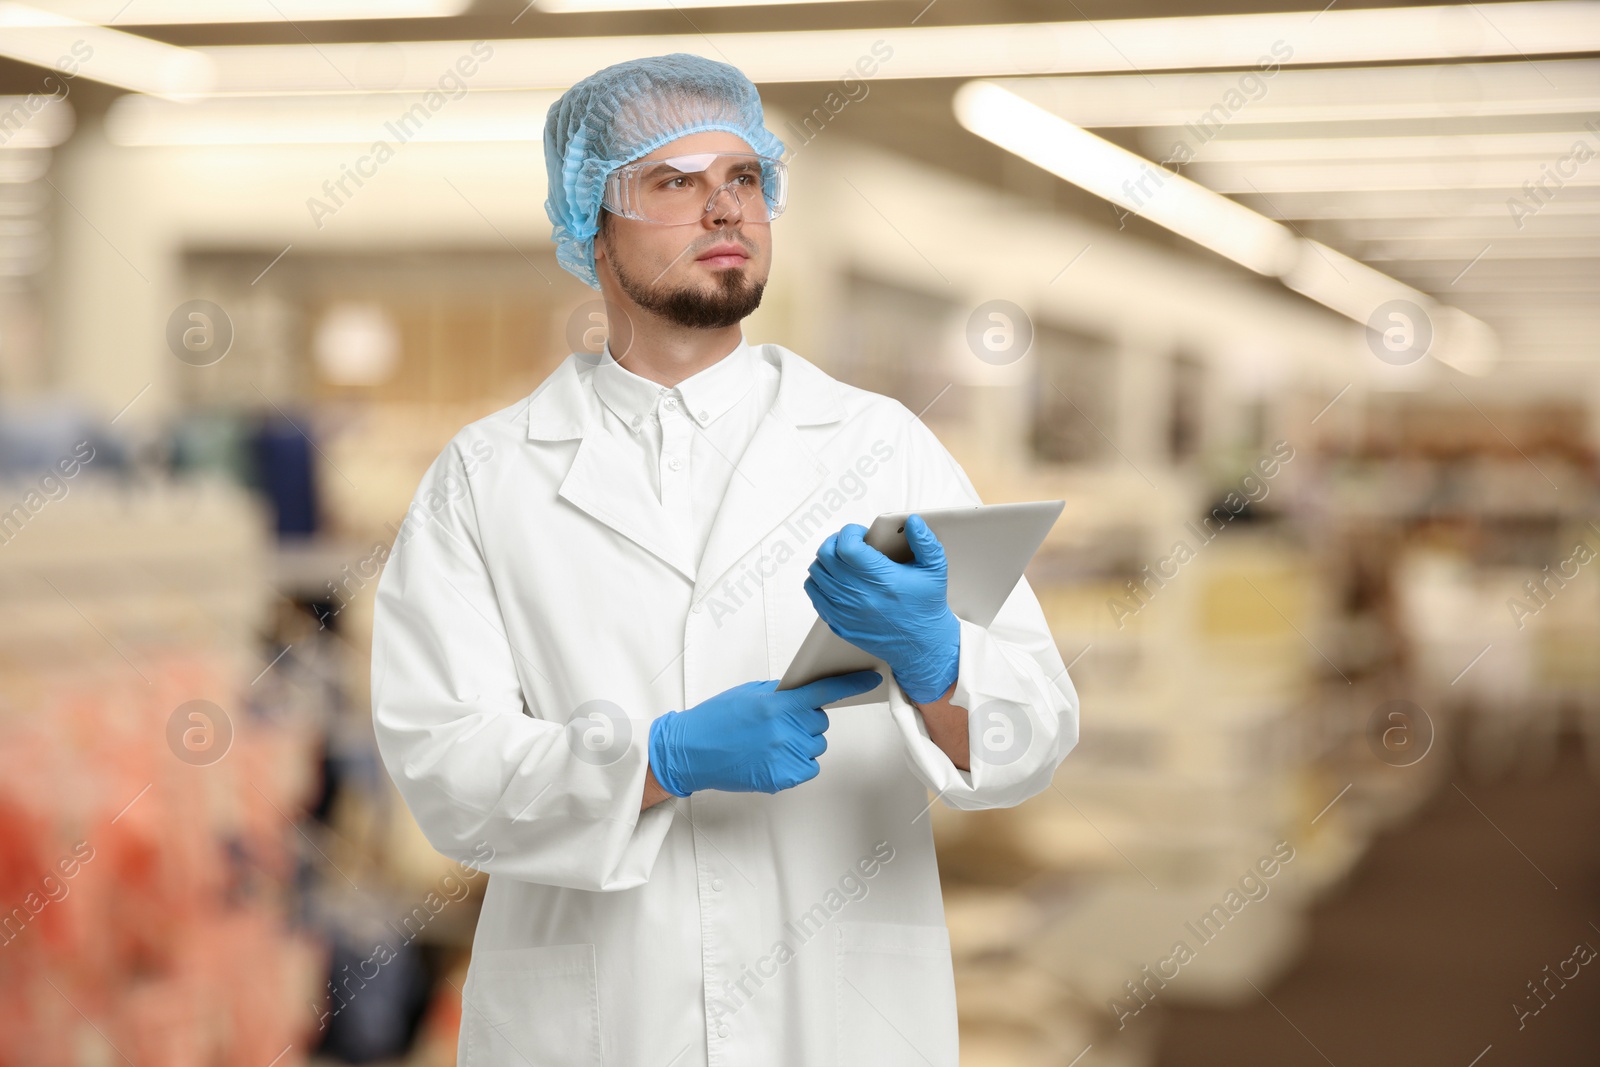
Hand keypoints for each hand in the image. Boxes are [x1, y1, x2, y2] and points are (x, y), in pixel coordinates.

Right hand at [647, 670, 881, 795]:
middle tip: (780, 724)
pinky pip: (809, 767)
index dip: (851, 684)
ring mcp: (785, 756)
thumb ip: (781, 694)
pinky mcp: (783, 778)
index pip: (824, 691)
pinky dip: (798, 763)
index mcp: (777, 705)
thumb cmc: (716, 720)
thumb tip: (805, 693)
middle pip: (820, 722)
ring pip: (815, 745)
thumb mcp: (749, 695)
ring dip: (801, 743)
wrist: (691, 752)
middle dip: (806, 720)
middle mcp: (785, 730)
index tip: (870, 679)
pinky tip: (773, 758)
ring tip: (770, 743)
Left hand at [803, 514, 959, 704]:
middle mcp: (859, 595)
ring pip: (816, 574)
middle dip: (836, 542)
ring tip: (843, 561)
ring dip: (826, 561)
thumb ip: (925, 542)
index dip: (850, 532)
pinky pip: (815, 595)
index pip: (846, 546)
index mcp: (881, 579)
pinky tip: (836, 580)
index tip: (861, 534)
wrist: (921, 645)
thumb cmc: (926, 606)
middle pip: (826, 556)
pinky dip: (820, 582)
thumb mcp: (935, 570)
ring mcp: (845, 611)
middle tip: (850, 544)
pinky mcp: (838, 623)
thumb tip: (913, 521)